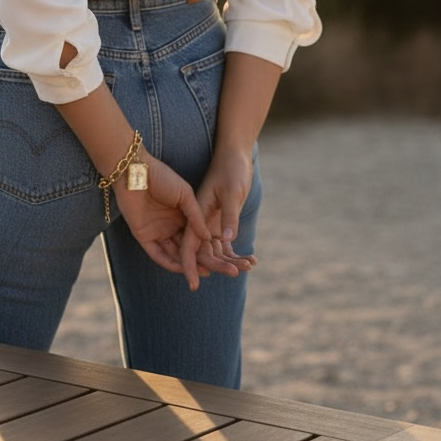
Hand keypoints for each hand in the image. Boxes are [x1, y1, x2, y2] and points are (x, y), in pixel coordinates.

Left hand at [113, 157, 246, 290]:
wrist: (136, 171)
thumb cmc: (162, 177)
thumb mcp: (185, 195)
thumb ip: (196, 217)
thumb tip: (209, 238)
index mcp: (181, 215)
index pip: (195, 236)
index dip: (206, 248)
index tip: (220, 257)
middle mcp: (170, 225)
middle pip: (186, 248)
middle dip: (199, 261)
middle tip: (213, 271)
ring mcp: (157, 232)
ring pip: (173, 254)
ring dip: (185, 265)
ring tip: (201, 273)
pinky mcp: (143, 236)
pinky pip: (157, 254)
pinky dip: (169, 263)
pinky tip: (182, 269)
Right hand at [180, 149, 257, 279]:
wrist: (236, 155)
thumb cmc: (231, 169)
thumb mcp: (230, 192)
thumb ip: (228, 216)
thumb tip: (227, 242)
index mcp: (196, 213)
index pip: (188, 244)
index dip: (188, 265)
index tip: (192, 285)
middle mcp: (200, 220)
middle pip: (204, 250)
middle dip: (218, 265)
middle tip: (236, 273)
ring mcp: (211, 221)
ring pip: (217, 249)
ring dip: (231, 260)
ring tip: (249, 265)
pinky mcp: (222, 221)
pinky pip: (227, 243)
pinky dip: (237, 252)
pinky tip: (252, 259)